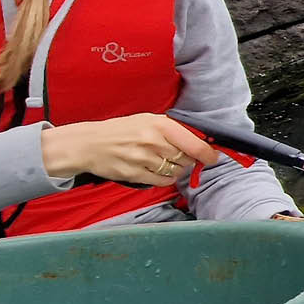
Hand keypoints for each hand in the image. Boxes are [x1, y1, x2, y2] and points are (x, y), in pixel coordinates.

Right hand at [41, 114, 219, 185]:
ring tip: (162, 162)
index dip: (208, 154)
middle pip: (186, 159)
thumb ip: (173, 131)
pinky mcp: (134, 174)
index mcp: (159, 124)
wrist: (89, 144)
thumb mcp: (148, 121)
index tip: (213, 158)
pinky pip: (162, 181)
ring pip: (176, 171)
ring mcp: (143, 159)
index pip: (194, 144)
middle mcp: (153, 141)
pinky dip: (165, 179)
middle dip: (189, 160)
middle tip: (181, 157)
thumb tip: (201, 143)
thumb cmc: (122, 131)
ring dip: (176, 170)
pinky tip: (156, 170)